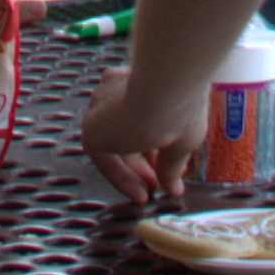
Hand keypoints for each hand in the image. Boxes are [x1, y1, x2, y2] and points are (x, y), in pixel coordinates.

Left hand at [76, 55, 198, 203]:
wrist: (165, 95)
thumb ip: (173, 164)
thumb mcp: (184, 137)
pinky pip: (104, 159)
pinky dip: (121, 178)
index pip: (140, 117)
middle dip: (141, 163)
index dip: (153, 146)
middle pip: (125, 133)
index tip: (165, 167)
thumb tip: (174, 188)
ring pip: (114, 145)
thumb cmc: (181, 105)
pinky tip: (140, 194)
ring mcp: (101, 107)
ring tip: (149, 194)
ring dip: (131, 172)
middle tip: (157, 184)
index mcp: (138, 81)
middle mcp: (116, 90)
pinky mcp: (91, 128)